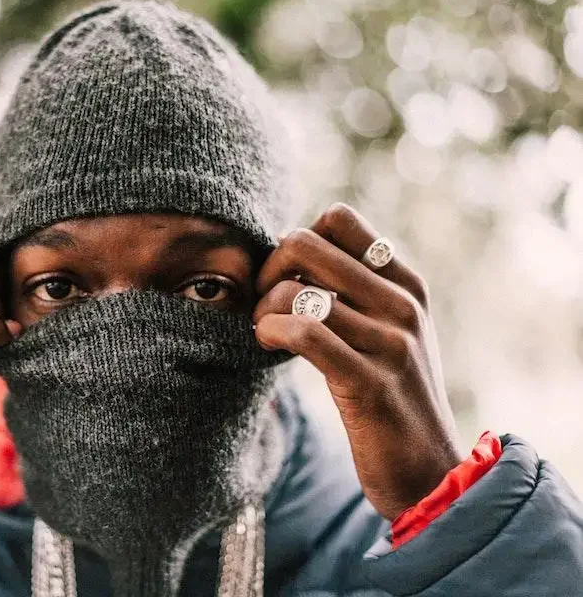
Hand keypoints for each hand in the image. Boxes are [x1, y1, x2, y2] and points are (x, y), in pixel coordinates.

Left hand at [253, 203, 461, 519]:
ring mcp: (389, 342)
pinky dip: (269, 331)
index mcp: (406, 282)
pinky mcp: (368, 382)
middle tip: (264, 303)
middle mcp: (402, 303)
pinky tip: (267, 344)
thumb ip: (359, 290)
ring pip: (294, 290)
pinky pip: (302, 331)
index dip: (299, 240)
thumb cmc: (392, 396)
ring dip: (263, 309)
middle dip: (268, 268)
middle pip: (306, 243)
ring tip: (265, 330)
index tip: (288, 276)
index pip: (338, 219)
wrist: (427, 471)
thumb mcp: (390, 331)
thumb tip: (293, 250)